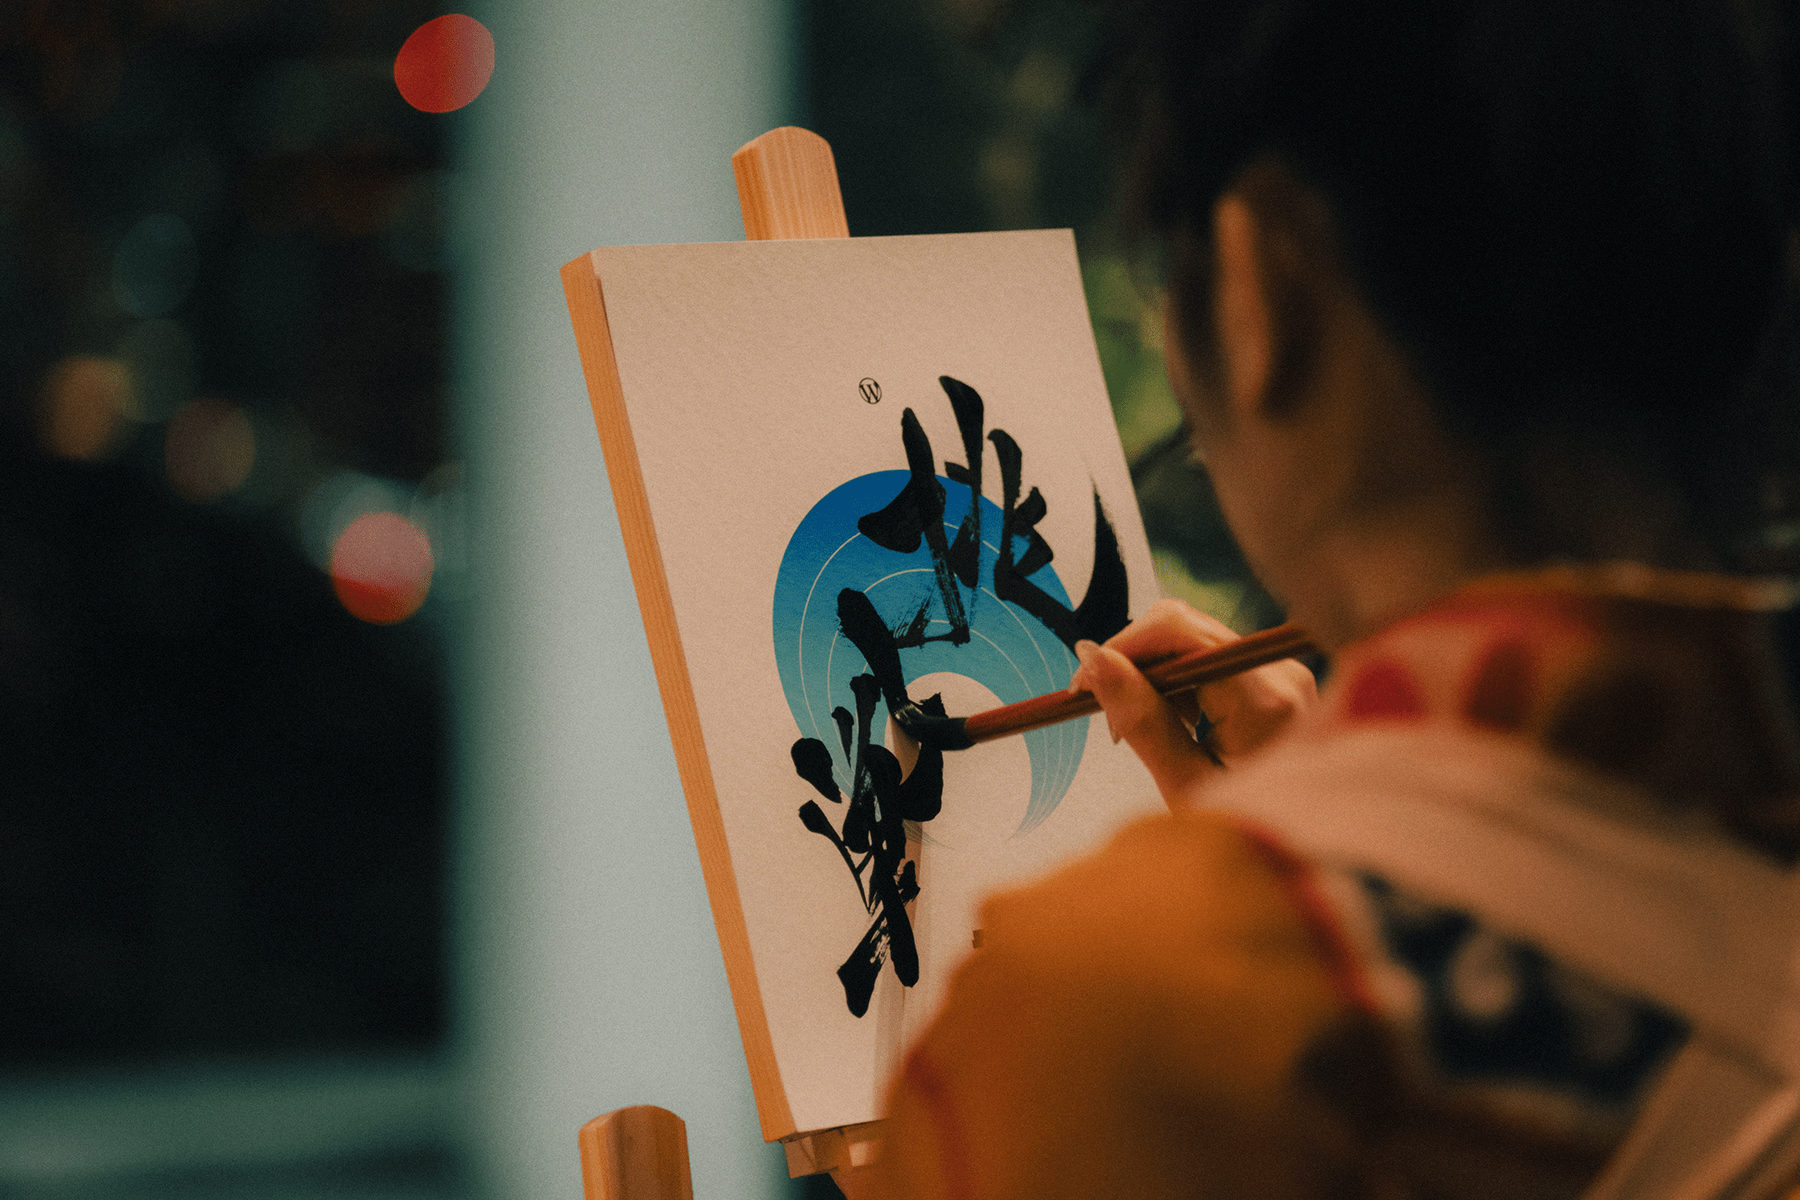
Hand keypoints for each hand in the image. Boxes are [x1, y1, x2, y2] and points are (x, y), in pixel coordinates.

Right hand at [1069, 599, 1315, 808]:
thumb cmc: (1247, 831)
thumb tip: (1095, 658)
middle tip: (1107, 715)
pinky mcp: (1278, 678)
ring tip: (1139, 727)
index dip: (1121, 648)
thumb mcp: (1184, 784)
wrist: (1304, 851)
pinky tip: (1173, 722)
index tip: (1083, 686)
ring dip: (1153, 673)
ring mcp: (1282, 671)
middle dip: (1133, 661)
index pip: (1178, 633)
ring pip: (1193, 639)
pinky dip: (1179, 682)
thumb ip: (1141, 719)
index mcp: (1262, 700)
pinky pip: (1212, 658)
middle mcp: (1280, 671)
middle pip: (1184, 628)